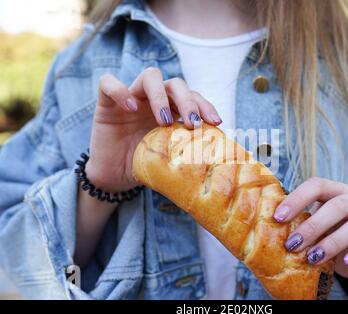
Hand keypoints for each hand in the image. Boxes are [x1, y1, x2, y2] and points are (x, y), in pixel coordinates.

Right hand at [87, 68, 221, 192]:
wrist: (114, 177)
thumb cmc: (142, 166)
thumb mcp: (168, 160)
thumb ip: (185, 156)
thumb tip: (213, 167)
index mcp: (172, 111)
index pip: (193, 97)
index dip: (205, 106)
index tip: (216, 122)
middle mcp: (153, 100)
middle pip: (176, 84)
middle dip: (188, 102)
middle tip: (193, 125)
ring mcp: (131, 98)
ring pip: (150, 76)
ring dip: (161, 96)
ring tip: (165, 121)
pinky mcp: (106, 103)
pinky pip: (108, 83)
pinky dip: (120, 91)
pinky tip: (131, 108)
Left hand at [273, 177, 347, 278]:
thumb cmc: (328, 233)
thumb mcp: (314, 224)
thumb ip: (297, 221)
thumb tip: (263, 227)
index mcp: (337, 190)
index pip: (318, 184)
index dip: (297, 198)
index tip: (277, 217)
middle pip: (338, 205)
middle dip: (313, 225)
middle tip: (292, 244)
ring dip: (335, 241)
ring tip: (314, 258)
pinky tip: (347, 261)